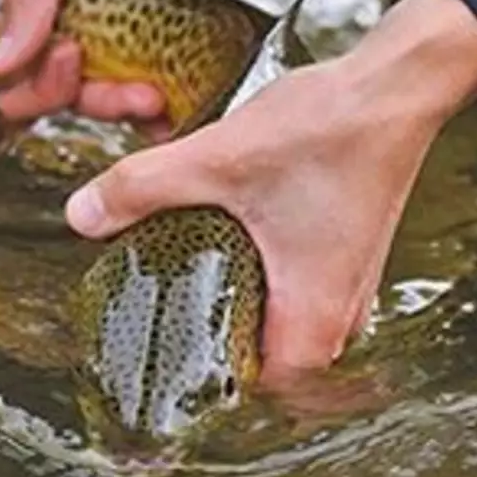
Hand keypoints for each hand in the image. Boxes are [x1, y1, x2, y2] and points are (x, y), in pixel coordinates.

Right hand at [0, 0, 170, 123]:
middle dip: (109, 100)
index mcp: (22, 8)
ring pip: (125, 69)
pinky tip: (197, 81)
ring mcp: (108, 2)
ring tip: (172, 105)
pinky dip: (179, 57)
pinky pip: (164, 30)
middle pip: (84, 86)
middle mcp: (64, 14)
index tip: (71, 63)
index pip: (28, 77)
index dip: (48, 88)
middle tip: (141, 99)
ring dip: (145, 92)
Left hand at [64, 0, 476, 385]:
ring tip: (188, 291)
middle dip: (217, 351)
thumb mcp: (218, 160)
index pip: (260, 390)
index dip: (211, 387)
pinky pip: (298, 298)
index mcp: (313, 312)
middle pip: (270, 365)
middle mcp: (340, 312)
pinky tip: (227, 255)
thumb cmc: (327, 129)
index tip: (164, 367)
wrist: (395, 87)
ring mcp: (348, 285)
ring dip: (240, 318)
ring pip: (285, 330)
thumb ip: (143, 188)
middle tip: (163, 325)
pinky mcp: (345, 257)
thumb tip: (81, 215)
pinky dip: (262, 290)